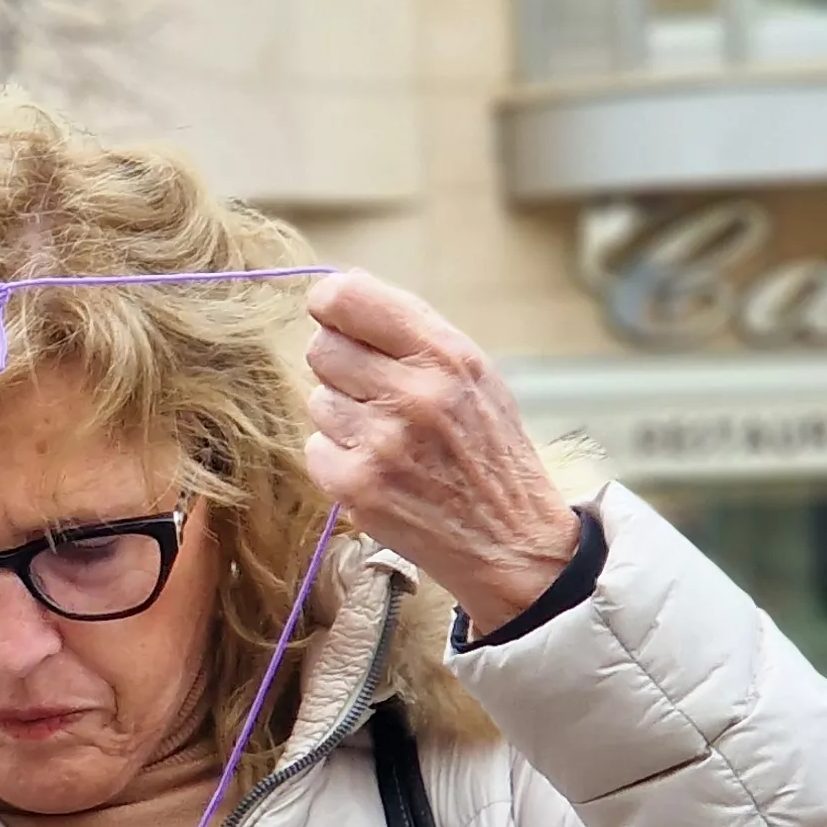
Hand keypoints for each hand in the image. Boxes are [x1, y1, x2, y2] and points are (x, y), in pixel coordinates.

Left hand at [301, 270, 583, 629]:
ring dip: (342, 418)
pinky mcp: (355, 485)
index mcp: (447, 356)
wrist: (511, 540)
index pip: (349, 298)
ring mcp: (381, 442)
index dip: (330, 304)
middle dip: (341, 368)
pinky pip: (314, 449)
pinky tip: (379, 472)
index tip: (330, 313)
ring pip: (317, 401)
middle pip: (321, 349)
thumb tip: (340, 286)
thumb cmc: (488, 450)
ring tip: (388, 440)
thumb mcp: (474, 375)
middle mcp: (414, 393)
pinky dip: (337, 460)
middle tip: (377, 394)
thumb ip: (412, 331)